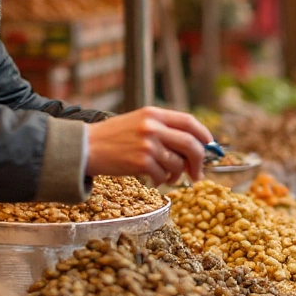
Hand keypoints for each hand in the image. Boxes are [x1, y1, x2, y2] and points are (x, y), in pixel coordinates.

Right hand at [85, 107, 212, 184]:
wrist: (85, 147)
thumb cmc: (112, 137)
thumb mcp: (138, 122)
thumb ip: (163, 130)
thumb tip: (192, 147)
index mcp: (154, 114)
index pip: (189, 122)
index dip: (204, 135)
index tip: (209, 146)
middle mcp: (153, 127)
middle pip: (191, 144)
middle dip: (199, 161)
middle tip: (197, 173)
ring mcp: (147, 144)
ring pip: (177, 163)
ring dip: (177, 175)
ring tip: (168, 177)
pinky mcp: (141, 162)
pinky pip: (162, 176)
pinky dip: (160, 181)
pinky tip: (153, 179)